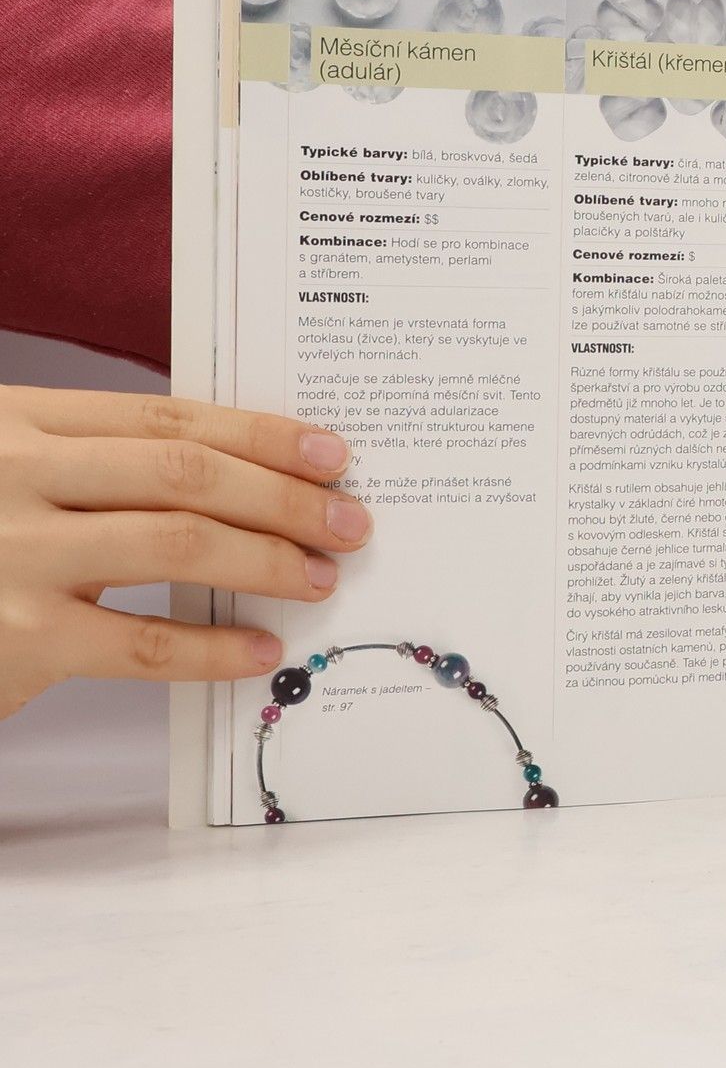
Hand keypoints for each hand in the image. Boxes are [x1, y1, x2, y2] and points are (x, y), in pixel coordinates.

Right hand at [0, 387, 370, 722]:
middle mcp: (14, 477)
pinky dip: (213, 648)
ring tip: (318, 579)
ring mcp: (12, 556)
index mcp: (20, 423)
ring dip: (265, 562)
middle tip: (350, 523)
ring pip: (175, 544)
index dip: (260, 435)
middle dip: (283, 498)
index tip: (332, 454)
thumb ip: (105, 469)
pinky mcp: (17, 638)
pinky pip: (141, 644)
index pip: (168, 417)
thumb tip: (247, 480)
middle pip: (184, 473)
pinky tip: (258, 649)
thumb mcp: (16, 475)